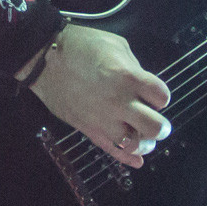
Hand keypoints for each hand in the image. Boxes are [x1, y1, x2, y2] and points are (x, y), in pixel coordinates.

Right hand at [24, 24, 170, 169]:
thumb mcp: (116, 45)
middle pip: (154, 127)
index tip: (154, 95)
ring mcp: (103, 119)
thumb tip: (141, 86)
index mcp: (128, 77)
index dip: (160, 96)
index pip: (161, 97)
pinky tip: (137, 161)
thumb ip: (134, 67)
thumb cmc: (81, 45)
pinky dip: (128, 159)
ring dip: (144, 142)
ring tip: (142, 135)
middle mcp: (119, 102)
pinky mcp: (89, 130)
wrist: (45, 59)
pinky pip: (112, 151)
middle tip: (158, 122)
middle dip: (160, 126)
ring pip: (135, 145)